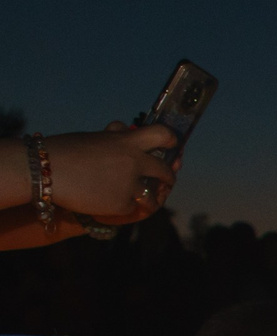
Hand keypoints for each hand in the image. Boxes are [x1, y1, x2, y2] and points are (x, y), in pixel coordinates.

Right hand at [35, 126, 180, 223]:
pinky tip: (112, 203)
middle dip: (168, 177)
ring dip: (149, 198)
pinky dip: (123, 206)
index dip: (171, 140)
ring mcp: (130, 185)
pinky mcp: (122, 205)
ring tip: (142, 199)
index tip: (173, 146)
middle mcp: (134, 163)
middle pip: (165, 171)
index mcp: (126, 142)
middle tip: (166, 180)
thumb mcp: (93, 138)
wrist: (45, 171)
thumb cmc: (65, 151)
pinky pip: (131, 207)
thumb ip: (114, 138)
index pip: (162, 135)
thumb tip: (126, 128)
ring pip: (151, 196)